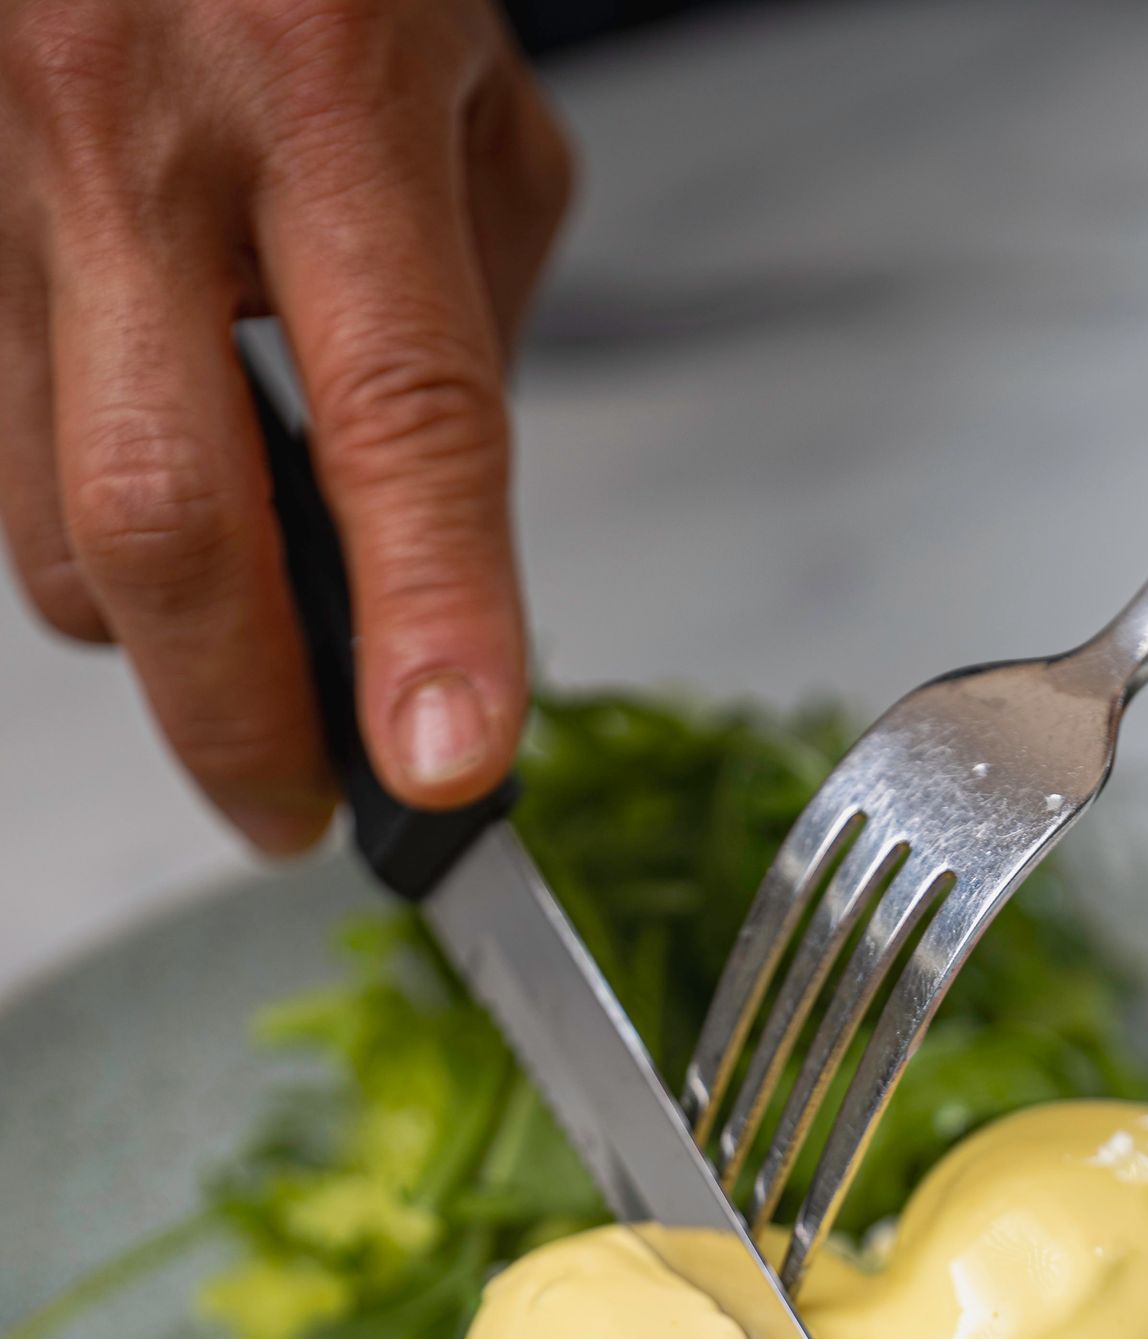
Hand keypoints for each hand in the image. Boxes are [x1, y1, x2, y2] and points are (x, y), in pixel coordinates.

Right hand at [0, 0, 571, 850]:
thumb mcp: (466, 85)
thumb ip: (468, 312)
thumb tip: (431, 536)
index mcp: (324, 83)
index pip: (399, 411)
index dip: (431, 614)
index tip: (451, 768)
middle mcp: (131, 132)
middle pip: (159, 521)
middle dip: (238, 719)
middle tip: (301, 811)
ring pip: (45, 516)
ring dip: (156, 628)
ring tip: (245, 640)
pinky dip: (83, 525)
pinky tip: (159, 491)